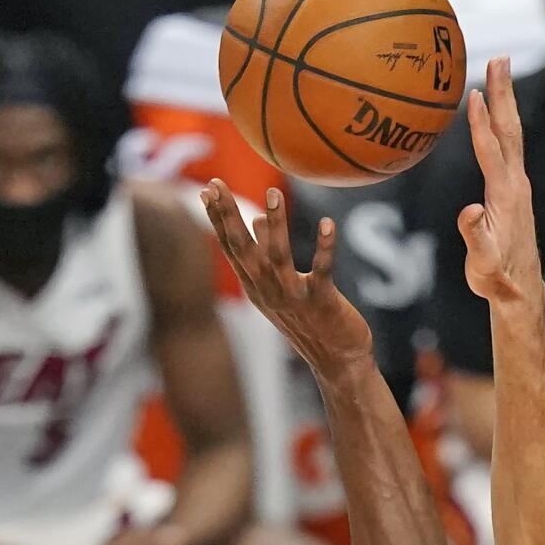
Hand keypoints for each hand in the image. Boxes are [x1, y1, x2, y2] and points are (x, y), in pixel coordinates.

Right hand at [202, 179, 373, 382]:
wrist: (336, 360)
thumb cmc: (309, 320)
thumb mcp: (281, 286)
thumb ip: (268, 253)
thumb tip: (258, 217)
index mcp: (256, 286)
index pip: (232, 248)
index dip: (218, 219)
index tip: (208, 188)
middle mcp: (268, 291)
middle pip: (243, 250)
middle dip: (229, 217)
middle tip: (217, 184)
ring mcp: (293, 297)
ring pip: (278, 257)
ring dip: (277, 225)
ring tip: (274, 192)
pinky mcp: (321, 301)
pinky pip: (322, 270)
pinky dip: (324, 247)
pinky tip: (328, 223)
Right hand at [458, 58, 543, 306]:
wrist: (519, 288)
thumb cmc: (496, 278)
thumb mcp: (481, 264)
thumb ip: (474, 237)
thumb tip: (468, 212)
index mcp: (505, 196)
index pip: (491, 153)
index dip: (482, 124)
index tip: (475, 94)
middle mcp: (516, 183)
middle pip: (509, 130)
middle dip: (503, 93)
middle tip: (499, 59)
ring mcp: (518, 184)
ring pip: (512, 133)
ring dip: (506, 99)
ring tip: (499, 68)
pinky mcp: (515, 187)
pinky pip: (508, 145)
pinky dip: (502, 120)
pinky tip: (497, 110)